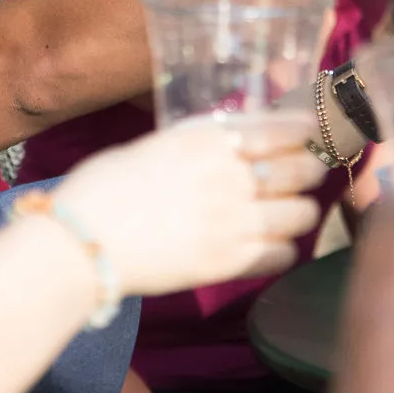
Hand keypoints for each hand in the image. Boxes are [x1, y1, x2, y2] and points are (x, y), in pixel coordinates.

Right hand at [53, 120, 323, 295]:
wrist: (79, 243)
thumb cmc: (104, 188)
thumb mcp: (158, 144)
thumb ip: (201, 143)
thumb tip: (234, 142)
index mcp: (209, 139)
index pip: (282, 129)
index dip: (306, 132)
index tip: (314, 133)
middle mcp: (230, 176)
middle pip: (301, 170)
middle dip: (312, 170)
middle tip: (310, 173)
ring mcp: (233, 221)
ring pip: (301, 214)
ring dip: (303, 212)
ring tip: (293, 212)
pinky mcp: (228, 263)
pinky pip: (282, 255)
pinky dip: (285, 250)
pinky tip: (273, 246)